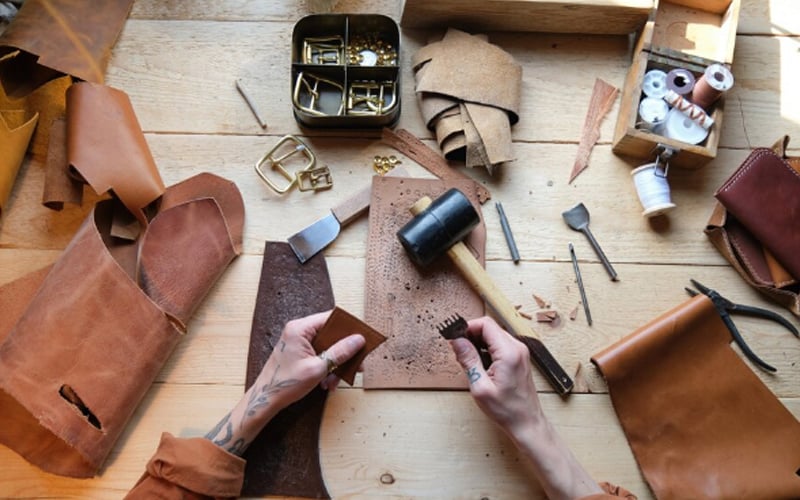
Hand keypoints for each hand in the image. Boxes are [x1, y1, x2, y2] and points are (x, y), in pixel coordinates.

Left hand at [253, 310, 366, 407]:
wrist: (266, 399)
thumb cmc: (285, 383)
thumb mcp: (318, 368)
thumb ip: (339, 352)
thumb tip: (358, 340)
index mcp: (300, 329)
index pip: (331, 318)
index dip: (348, 328)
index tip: (362, 339)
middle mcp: (299, 331)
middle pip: (331, 333)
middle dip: (343, 352)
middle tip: (356, 364)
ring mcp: (299, 342)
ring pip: (327, 347)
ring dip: (335, 364)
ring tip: (335, 381)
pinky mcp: (300, 352)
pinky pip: (320, 354)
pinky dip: (326, 367)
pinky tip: (327, 382)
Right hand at [448, 316, 601, 499]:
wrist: (527, 423)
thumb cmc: (507, 410)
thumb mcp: (480, 387)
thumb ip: (468, 360)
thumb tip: (457, 340)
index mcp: (508, 352)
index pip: (485, 324)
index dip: (467, 328)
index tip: (455, 339)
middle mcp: (517, 348)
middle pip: (489, 328)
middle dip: (471, 336)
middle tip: (459, 353)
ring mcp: (520, 352)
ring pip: (493, 336)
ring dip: (478, 344)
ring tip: (470, 363)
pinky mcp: (519, 358)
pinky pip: (499, 345)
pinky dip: (487, 350)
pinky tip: (480, 366)